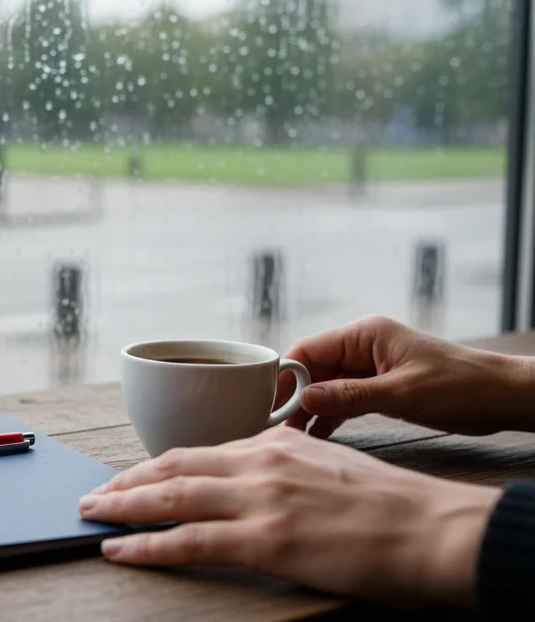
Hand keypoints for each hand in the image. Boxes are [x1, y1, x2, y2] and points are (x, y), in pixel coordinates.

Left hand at [79, 427, 500, 607]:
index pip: (201, 451)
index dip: (157, 466)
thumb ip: (287, 471)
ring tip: (90, 514)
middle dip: (126, 481)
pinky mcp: (264, 538)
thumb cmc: (396, 509)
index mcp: (278, 444)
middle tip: (94, 494)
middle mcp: (261, 461)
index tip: (131, 477)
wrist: (437, 530)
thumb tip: (256, 484)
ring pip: (169, 496)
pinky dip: (146, 545)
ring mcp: (260, 498)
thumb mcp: (333, 468)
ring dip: (121, 505)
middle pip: (173, 466)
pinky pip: (187, 540)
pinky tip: (119, 549)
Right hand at [276, 315, 534, 438]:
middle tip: (277, 427)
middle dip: (294, 396)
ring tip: (292, 437)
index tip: (269, 404)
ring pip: (325, 386)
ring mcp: (370, 367)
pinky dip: (330, 416)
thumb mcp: (402, 394)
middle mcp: (362, 347)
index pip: (308, 350)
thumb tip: (303, 399)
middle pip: (312, 369)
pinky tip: (317, 437)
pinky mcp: (379, 386)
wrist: (503, 397)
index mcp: (364, 334)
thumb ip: (350, 397)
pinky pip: (343, 399)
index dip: (285, 376)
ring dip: (309, 410)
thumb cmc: (461, 387)